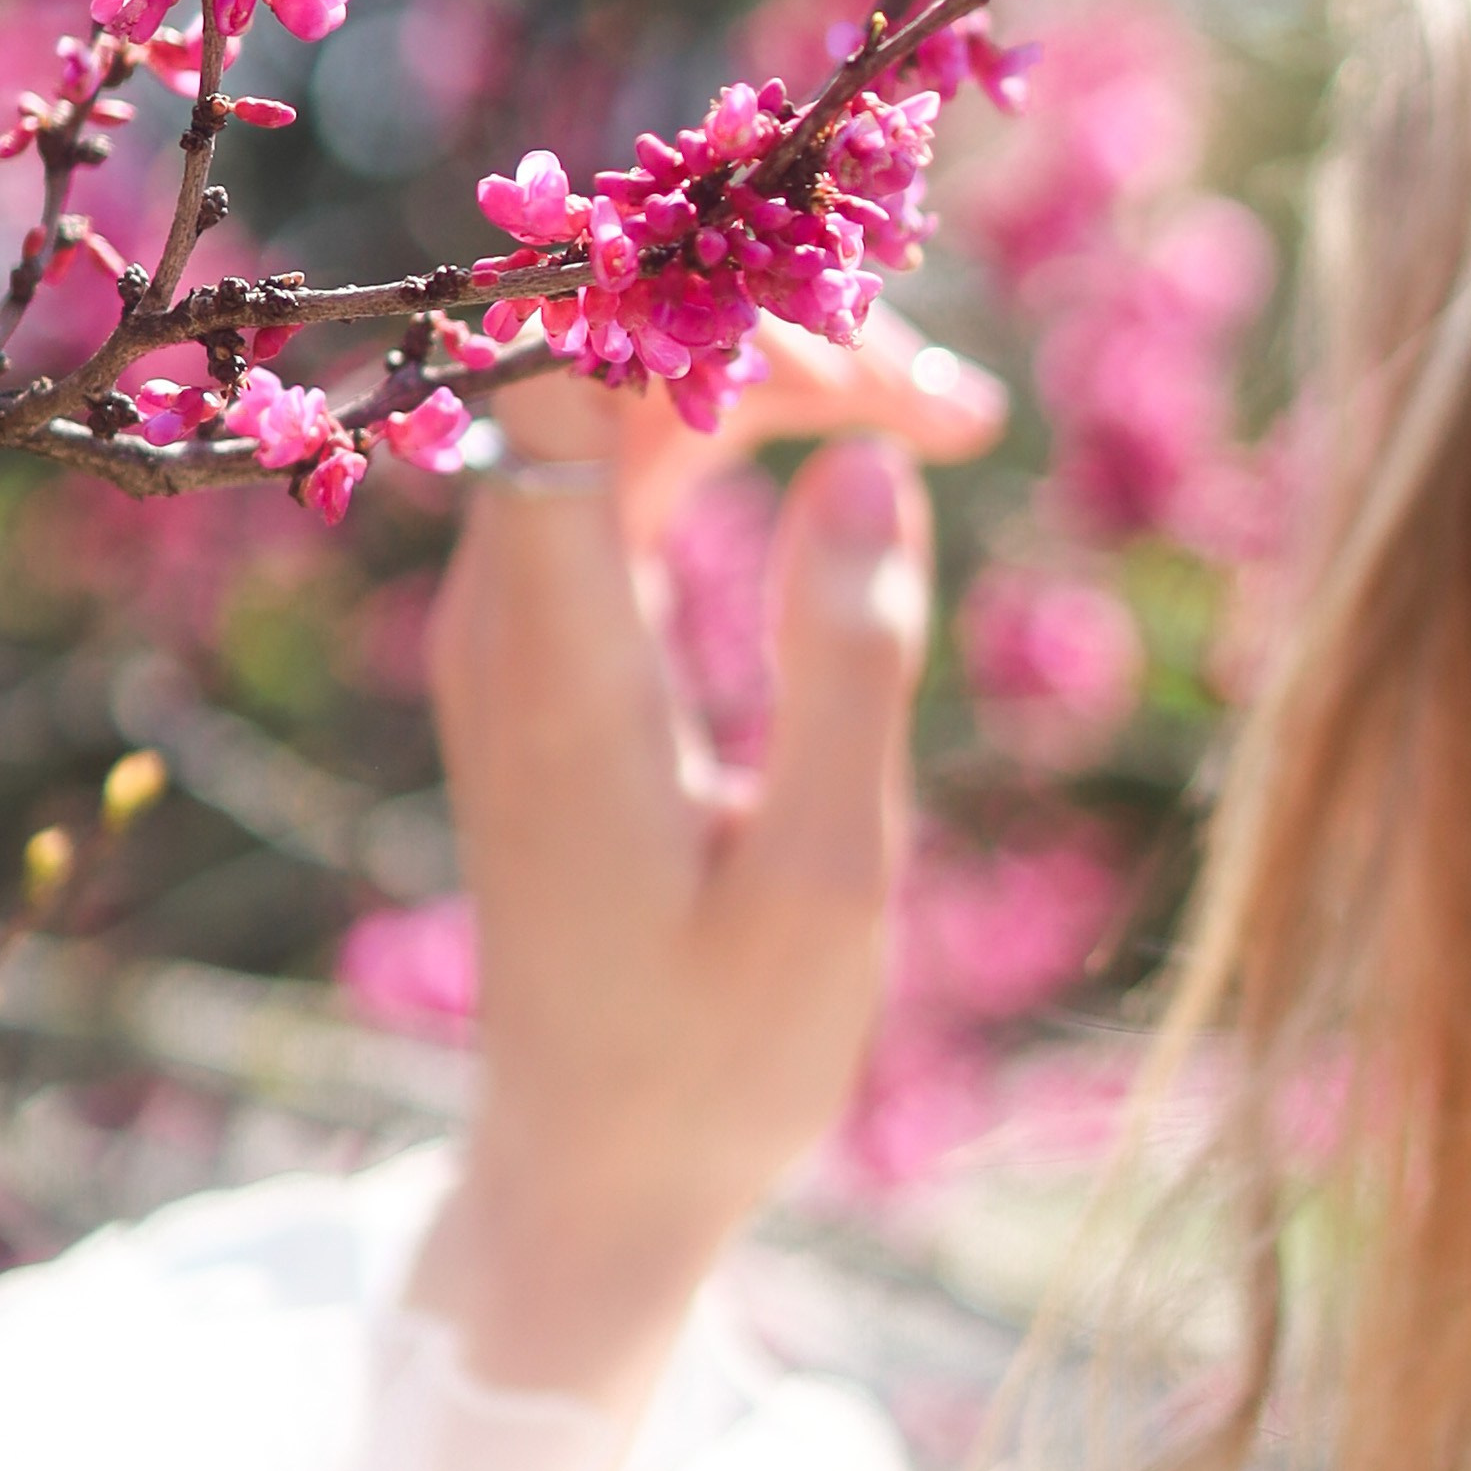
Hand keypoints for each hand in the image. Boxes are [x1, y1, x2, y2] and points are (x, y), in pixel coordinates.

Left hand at [410, 316, 1006, 1397]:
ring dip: (772, 387)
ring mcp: (515, 634)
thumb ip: (849, 660)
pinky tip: (854, 472)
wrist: (589, 1178)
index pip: (550, 368)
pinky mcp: (545, 660)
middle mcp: (507, 619)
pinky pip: (617, 480)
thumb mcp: (827, 880)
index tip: (856, 324)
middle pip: (609, 367)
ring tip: (945, 426)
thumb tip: (872, 461)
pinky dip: (735, 443)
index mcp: (561, 661)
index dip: (682, 292)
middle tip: (963, 415)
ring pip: (619, 412)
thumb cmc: (714, 1057)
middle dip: (784, 343)